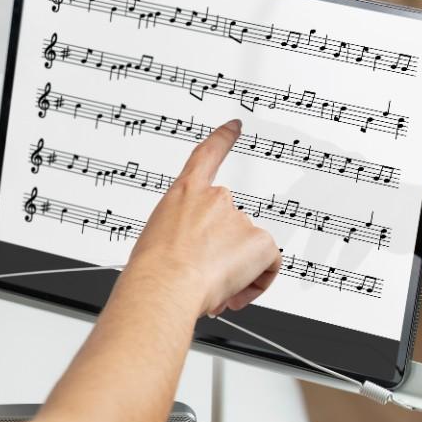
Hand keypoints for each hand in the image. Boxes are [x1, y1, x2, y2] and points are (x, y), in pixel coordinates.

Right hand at [127, 119, 280, 315]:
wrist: (164, 285)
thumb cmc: (153, 270)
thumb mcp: (156, 241)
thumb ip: (180, 240)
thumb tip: (196, 261)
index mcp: (185, 194)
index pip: (207, 156)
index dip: (222, 139)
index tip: (234, 126)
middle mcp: (216, 199)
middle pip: (230, 224)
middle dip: (221, 252)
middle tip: (203, 278)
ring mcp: (240, 219)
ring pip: (246, 250)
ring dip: (233, 271)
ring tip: (209, 291)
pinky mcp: (261, 241)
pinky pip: (268, 265)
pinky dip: (256, 282)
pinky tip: (234, 294)